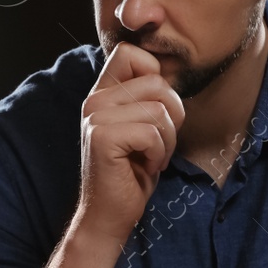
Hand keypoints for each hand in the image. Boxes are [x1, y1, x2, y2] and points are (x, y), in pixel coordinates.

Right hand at [75, 42, 185, 243]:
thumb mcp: (143, 127)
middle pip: (157, 81)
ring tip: (152, 156)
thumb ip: (148, 97)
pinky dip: (159, 153)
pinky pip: (151, 132)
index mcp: (103, 93)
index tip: (157, 111)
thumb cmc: (133, 173)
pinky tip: (146, 166)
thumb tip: (171, 72)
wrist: (111, 215)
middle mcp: (95, 100)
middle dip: (173, 115)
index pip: (132, 52)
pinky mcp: (101, 137)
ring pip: (158, 109)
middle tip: (160, 143)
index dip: (157, 76)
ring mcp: (95, 117)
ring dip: (167, 139)